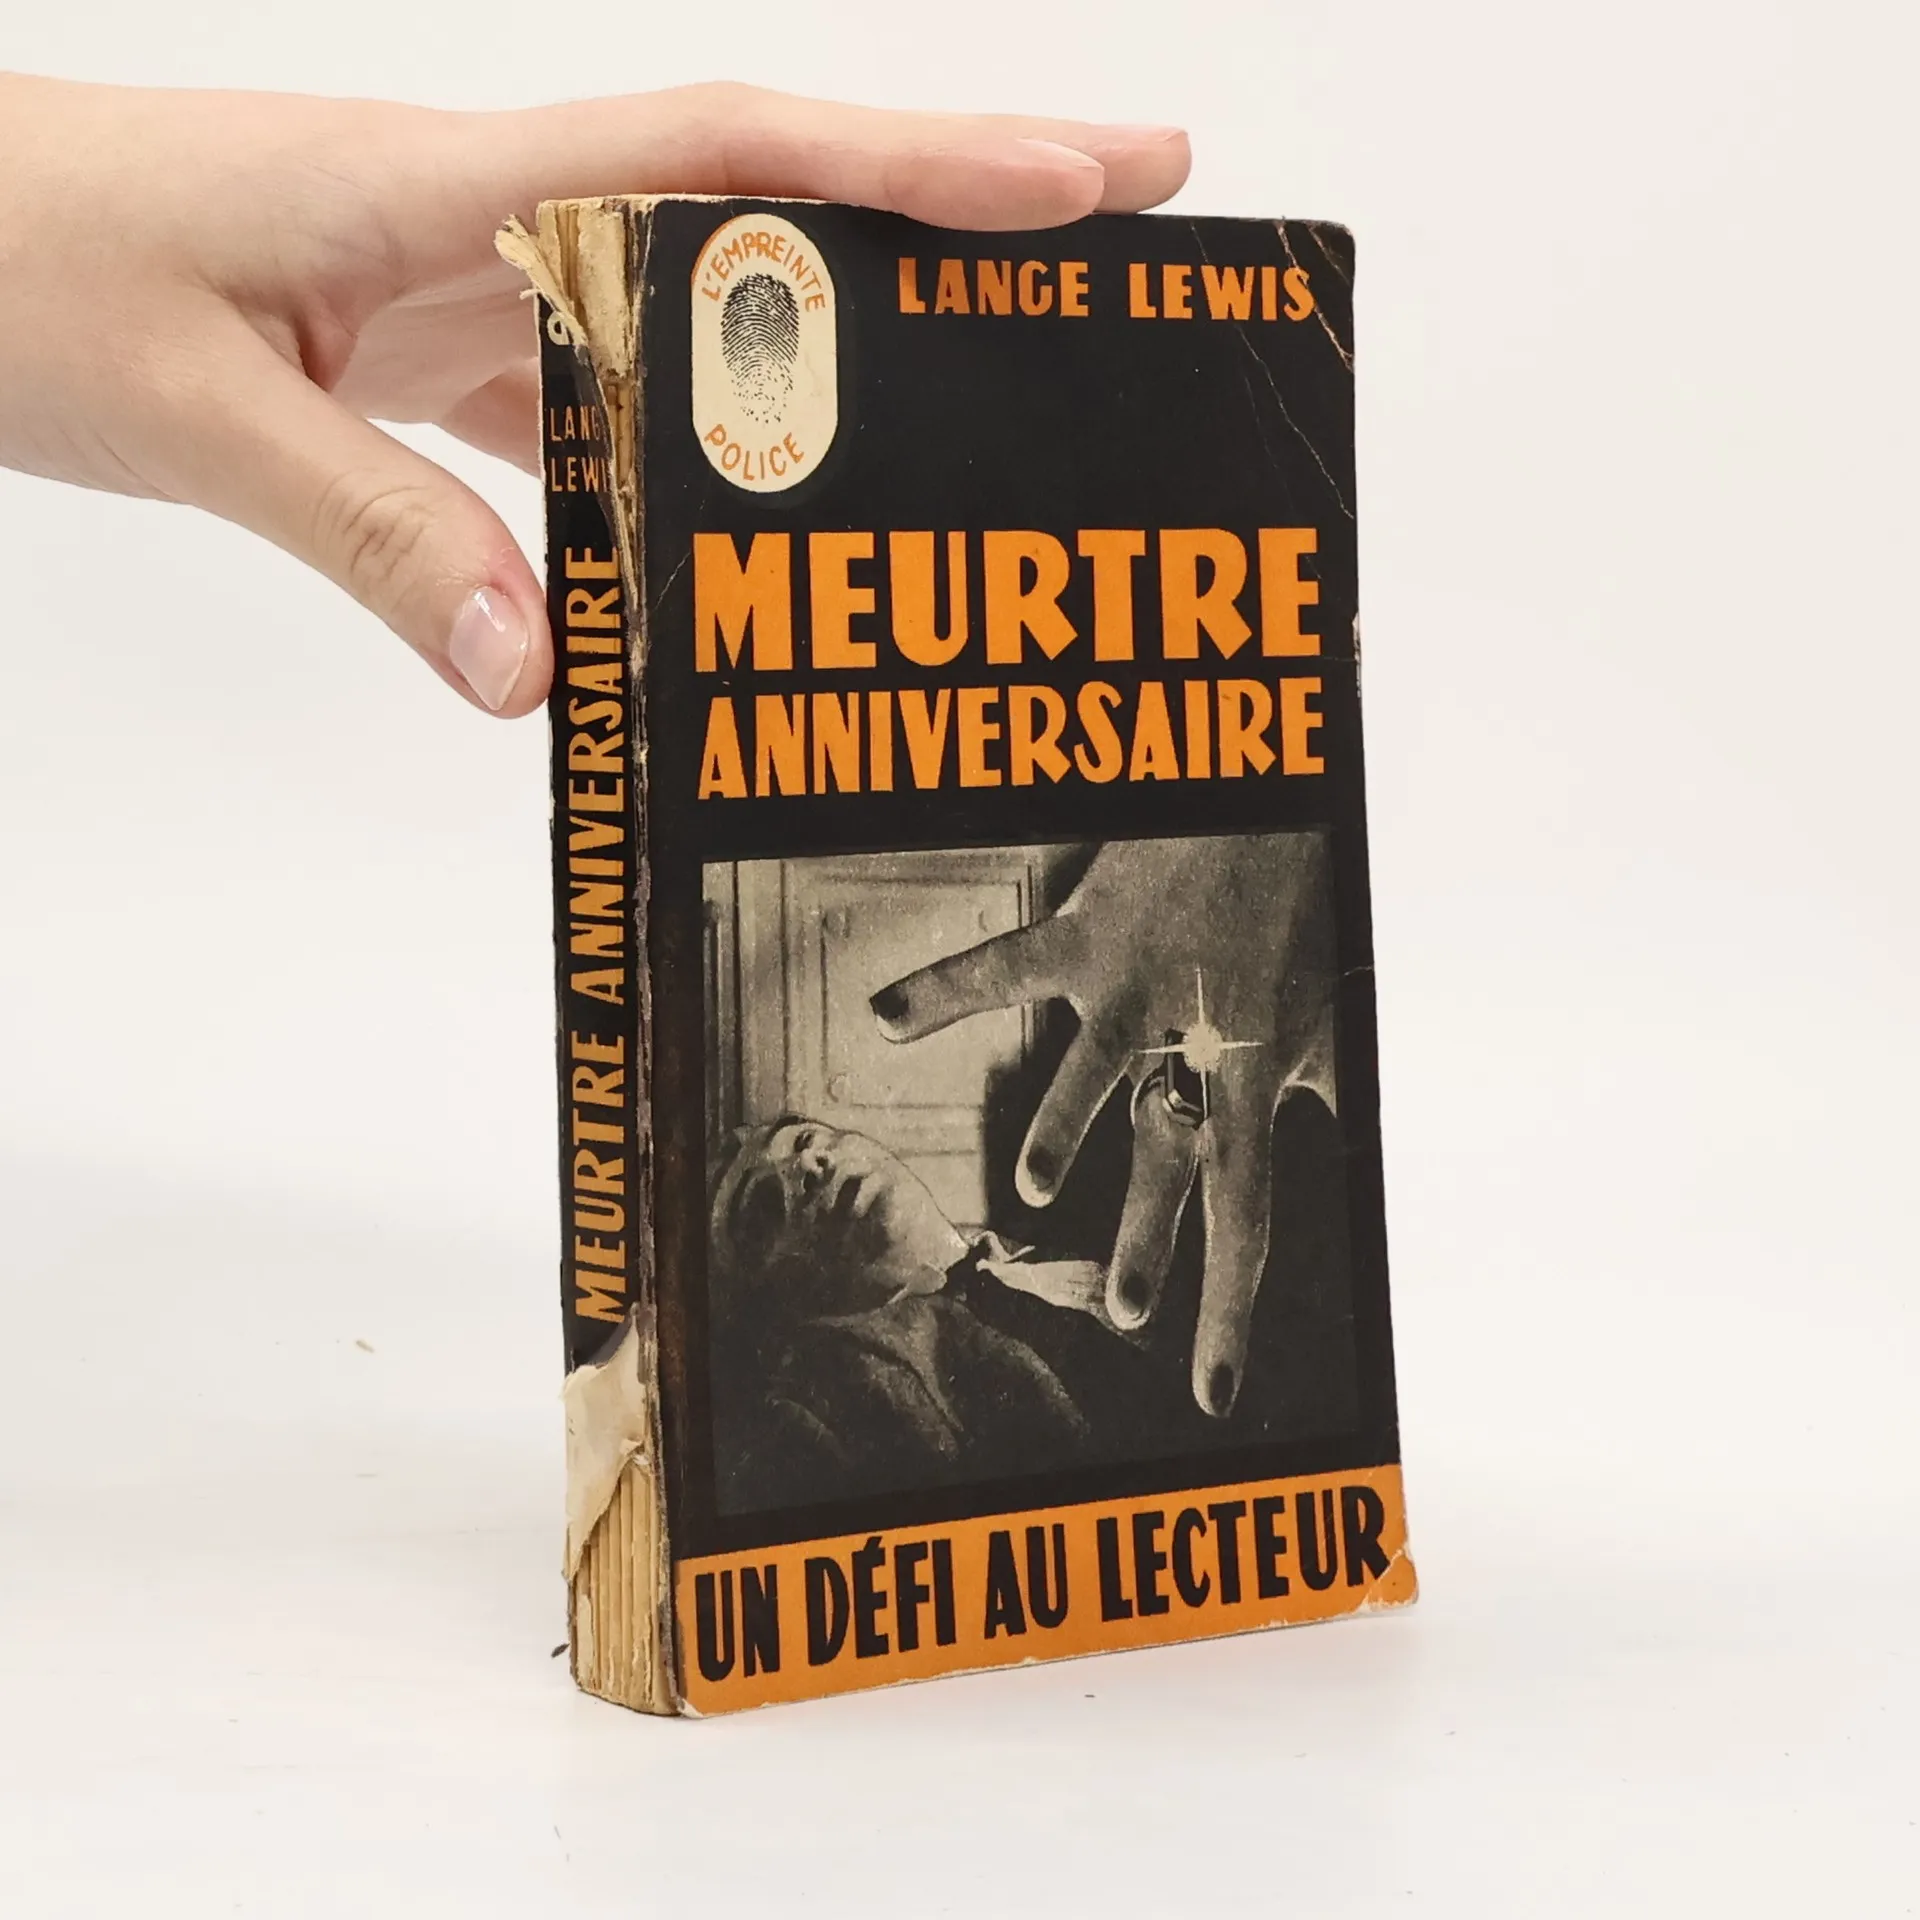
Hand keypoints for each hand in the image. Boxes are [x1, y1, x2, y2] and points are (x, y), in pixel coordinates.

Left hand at [0, 74, 1186, 713]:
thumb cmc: (14, 267)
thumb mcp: (187, 412)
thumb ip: (373, 535)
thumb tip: (543, 676)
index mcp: (450, 183)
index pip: (729, 152)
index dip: (916, 166)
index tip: (1083, 178)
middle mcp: (491, 213)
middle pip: (762, 196)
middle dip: (948, 208)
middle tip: (1119, 240)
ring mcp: (471, 277)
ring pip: (698, 294)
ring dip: (841, 328)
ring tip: (987, 382)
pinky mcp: (435, 342)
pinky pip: (604, 381)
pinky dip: (697, 440)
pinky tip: (755, 512)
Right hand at [871, 835, 1335, 1415]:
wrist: (1268, 802)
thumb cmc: (1297, 897)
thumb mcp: (1323, 1000)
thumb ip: (1319, 1071)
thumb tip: (1329, 1123)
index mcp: (1254, 1071)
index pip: (1246, 1212)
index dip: (1229, 1308)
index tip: (1213, 1392)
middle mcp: (1195, 1043)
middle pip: (1171, 1163)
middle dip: (1149, 1243)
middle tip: (1128, 1314)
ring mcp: (1135, 991)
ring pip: (1090, 1080)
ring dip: (1059, 1131)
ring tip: (1031, 1190)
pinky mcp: (1085, 938)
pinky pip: (1003, 968)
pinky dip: (942, 990)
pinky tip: (885, 1018)